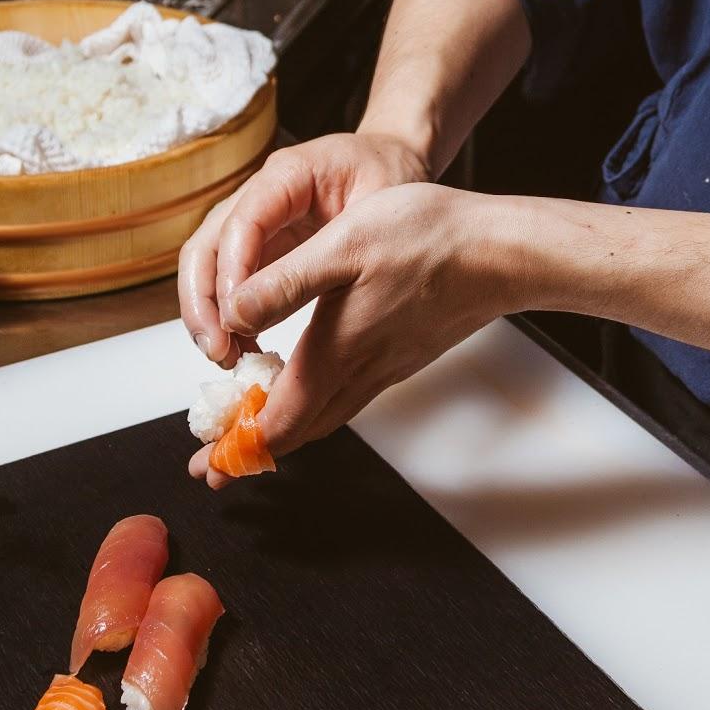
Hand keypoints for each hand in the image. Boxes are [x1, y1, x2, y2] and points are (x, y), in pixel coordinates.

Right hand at [178, 132, 430, 369]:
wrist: (396, 165)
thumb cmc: (389, 182)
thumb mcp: (373, 215)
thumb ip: (324, 256)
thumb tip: (271, 305)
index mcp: (288, 175)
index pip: (240, 223)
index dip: (232, 272)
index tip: (237, 317)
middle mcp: (256, 196)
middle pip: (203, 248)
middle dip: (202, 304)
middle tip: (220, 349)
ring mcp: (250, 223)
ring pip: (204, 268)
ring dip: (206, 316)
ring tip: (227, 356)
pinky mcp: (255, 248)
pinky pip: (224, 283)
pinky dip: (226, 318)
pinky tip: (242, 348)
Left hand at [188, 184, 522, 487]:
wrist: (502, 252)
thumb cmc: (428, 240)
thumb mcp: (344, 245)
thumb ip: (284, 285)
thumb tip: (233, 317)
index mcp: (334, 352)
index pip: (277, 421)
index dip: (238, 446)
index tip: (208, 467)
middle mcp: (357, 373)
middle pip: (295, 433)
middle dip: (250, 453)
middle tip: (215, 469)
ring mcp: (381, 370)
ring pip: (321, 419)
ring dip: (280, 435)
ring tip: (248, 441)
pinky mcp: (397, 359)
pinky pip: (343, 401)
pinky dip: (310, 412)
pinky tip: (302, 396)